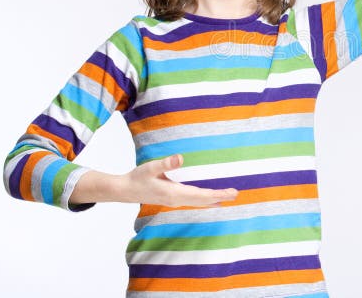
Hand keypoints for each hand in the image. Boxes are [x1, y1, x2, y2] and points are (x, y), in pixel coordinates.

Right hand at [120, 154, 238, 207]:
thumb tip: (180, 158)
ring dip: (213, 200)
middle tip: (236, 194)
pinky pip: (193, 201)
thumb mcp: (151, 168)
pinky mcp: (172, 198)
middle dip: (219, 197)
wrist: (125, 190)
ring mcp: (175, 200)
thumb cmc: (137, 178)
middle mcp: (177, 199)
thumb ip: (166, 164)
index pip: (201, 195)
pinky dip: (204, 200)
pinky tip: (209, 200)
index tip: (231, 193)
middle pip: (203, 200)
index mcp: (175, 193)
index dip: (218, 194)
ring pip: (199, 202)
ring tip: (227, 198)